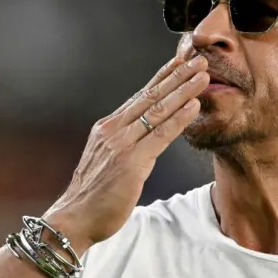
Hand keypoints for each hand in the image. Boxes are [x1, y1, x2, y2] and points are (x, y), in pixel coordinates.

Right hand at [45, 55, 209, 247]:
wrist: (74, 218)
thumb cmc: (92, 196)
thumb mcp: (104, 161)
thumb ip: (121, 145)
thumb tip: (141, 137)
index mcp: (106, 129)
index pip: (139, 97)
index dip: (162, 78)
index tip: (179, 62)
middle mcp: (112, 131)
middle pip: (150, 97)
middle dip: (176, 76)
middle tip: (197, 59)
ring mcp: (121, 145)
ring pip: (157, 111)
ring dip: (183, 91)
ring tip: (202, 76)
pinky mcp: (131, 163)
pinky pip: (160, 135)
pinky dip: (179, 119)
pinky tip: (194, 106)